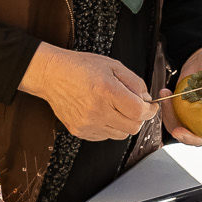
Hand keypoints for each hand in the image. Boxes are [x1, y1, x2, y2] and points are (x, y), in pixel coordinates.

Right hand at [22, 42, 152, 140]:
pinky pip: (105, 136)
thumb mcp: (112, 65)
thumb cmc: (80, 68)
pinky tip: (101, 113)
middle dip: (138, 117)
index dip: (149, 110)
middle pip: (133, 127)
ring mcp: (88, 123)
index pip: (139, 112)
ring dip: (123, 123)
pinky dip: (109, 127)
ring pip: (120, 134)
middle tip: (133, 107)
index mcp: (107, 91)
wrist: (52, 75)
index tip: (150, 106)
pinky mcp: (80, 131)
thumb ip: (134, 82)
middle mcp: (97, 110)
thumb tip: (146, 99)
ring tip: (114, 108)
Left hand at [162, 43, 201, 144]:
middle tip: (180, 131)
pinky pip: (174, 120)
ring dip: (172, 123)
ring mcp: (197, 121)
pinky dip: (167, 112)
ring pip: (185, 132)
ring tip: (167, 102)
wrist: (200, 61)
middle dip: (191, 139)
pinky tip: (165, 95)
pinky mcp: (183, 116)